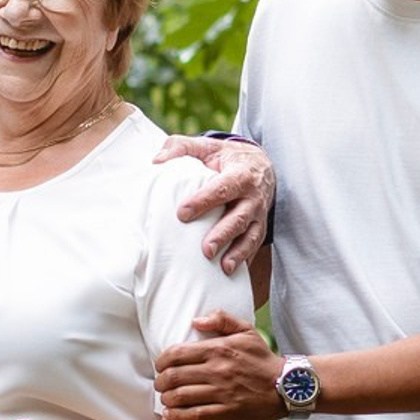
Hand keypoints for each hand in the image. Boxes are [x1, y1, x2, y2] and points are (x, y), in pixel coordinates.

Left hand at [152, 135, 275, 276]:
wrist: (261, 165)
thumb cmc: (226, 158)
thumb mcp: (207, 147)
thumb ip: (181, 148)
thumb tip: (157, 161)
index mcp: (240, 174)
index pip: (223, 188)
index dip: (203, 201)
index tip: (182, 213)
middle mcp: (253, 196)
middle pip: (239, 217)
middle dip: (223, 234)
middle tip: (206, 250)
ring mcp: (259, 214)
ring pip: (250, 235)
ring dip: (237, 252)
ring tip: (223, 267)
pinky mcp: (260, 227)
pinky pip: (254, 245)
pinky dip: (245, 259)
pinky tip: (231, 273)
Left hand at [153, 312, 283, 419]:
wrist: (287, 386)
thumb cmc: (263, 359)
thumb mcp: (247, 331)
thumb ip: (221, 320)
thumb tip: (196, 320)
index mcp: (218, 349)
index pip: (176, 354)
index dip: (161, 361)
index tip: (160, 366)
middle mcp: (217, 370)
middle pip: (174, 376)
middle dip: (160, 382)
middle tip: (160, 384)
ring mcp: (222, 392)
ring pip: (181, 396)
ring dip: (167, 398)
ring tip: (166, 398)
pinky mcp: (227, 412)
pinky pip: (195, 414)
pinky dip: (178, 415)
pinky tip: (172, 413)